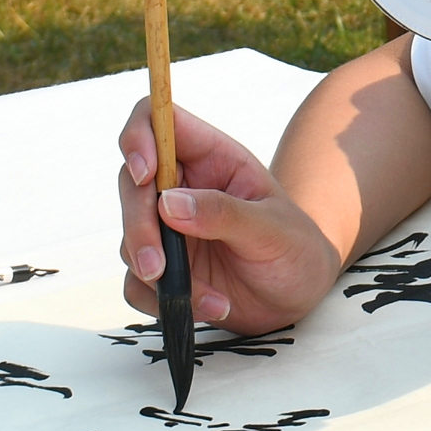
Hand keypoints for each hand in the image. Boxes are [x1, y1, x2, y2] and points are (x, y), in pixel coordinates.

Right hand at [127, 100, 339, 328]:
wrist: (300, 294)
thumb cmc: (296, 248)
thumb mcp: (273, 229)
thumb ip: (224, 213)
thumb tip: (167, 204)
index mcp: (212, 159)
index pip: (159, 121)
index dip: (140, 137)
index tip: (146, 174)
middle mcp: (182, 188)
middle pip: (132, 184)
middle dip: (139, 226)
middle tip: (157, 266)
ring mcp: (169, 229)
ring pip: (129, 238)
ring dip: (158, 275)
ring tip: (211, 300)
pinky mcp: (164, 270)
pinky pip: (137, 284)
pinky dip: (163, 302)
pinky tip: (209, 308)